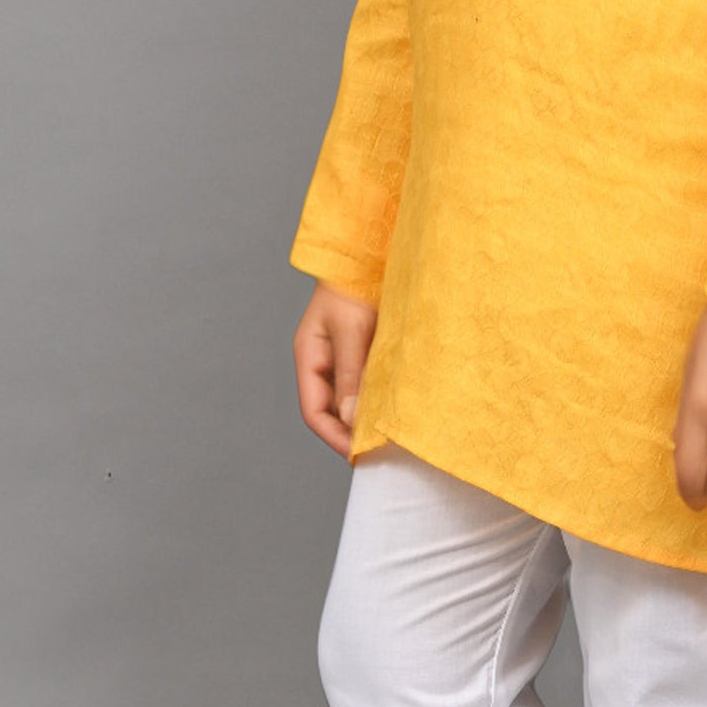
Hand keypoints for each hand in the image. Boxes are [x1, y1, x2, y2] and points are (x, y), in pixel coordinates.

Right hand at [294, 278, 379, 457]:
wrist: (372, 253)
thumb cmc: (353, 284)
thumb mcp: (351, 330)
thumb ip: (350, 373)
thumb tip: (350, 416)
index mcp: (309, 357)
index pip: (314, 411)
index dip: (334, 436)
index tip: (358, 453)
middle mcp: (325, 362)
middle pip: (332, 411)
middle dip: (351, 433)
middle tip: (378, 453)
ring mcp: (346, 358)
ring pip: (352, 399)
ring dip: (367, 417)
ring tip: (389, 437)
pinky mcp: (368, 352)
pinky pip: (370, 384)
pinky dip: (380, 399)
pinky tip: (397, 409)